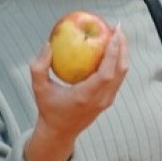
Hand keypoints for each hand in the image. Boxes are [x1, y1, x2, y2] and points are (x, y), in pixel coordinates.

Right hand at [23, 26, 128, 160]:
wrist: (59, 132)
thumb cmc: (48, 109)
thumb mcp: (39, 88)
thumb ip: (39, 67)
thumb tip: (48, 45)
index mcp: (86, 96)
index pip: (106, 73)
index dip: (113, 52)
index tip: (113, 33)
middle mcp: (101, 99)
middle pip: (120, 70)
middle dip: (122, 47)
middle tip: (117, 27)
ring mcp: (107, 101)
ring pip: (122, 74)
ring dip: (122, 53)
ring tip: (117, 34)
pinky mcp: (108, 100)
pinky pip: (117, 77)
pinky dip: (117, 61)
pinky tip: (111, 48)